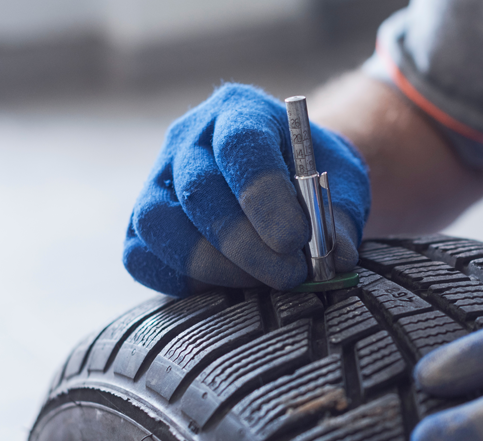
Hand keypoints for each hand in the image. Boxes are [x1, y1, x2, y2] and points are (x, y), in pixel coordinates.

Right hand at [123, 83, 369, 293]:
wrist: (287, 180)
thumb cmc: (313, 178)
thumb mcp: (341, 185)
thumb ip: (338, 218)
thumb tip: (334, 257)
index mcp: (241, 111)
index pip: (240, 144)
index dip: (264, 196)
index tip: (296, 240)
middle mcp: (189, 138)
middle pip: (199, 188)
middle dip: (245, 243)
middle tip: (288, 275)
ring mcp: (158, 179)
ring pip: (157, 222)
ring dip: (211, 264)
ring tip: (260, 283)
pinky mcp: (143, 223)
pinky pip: (140, 256)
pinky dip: (180, 280)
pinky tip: (228, 287)